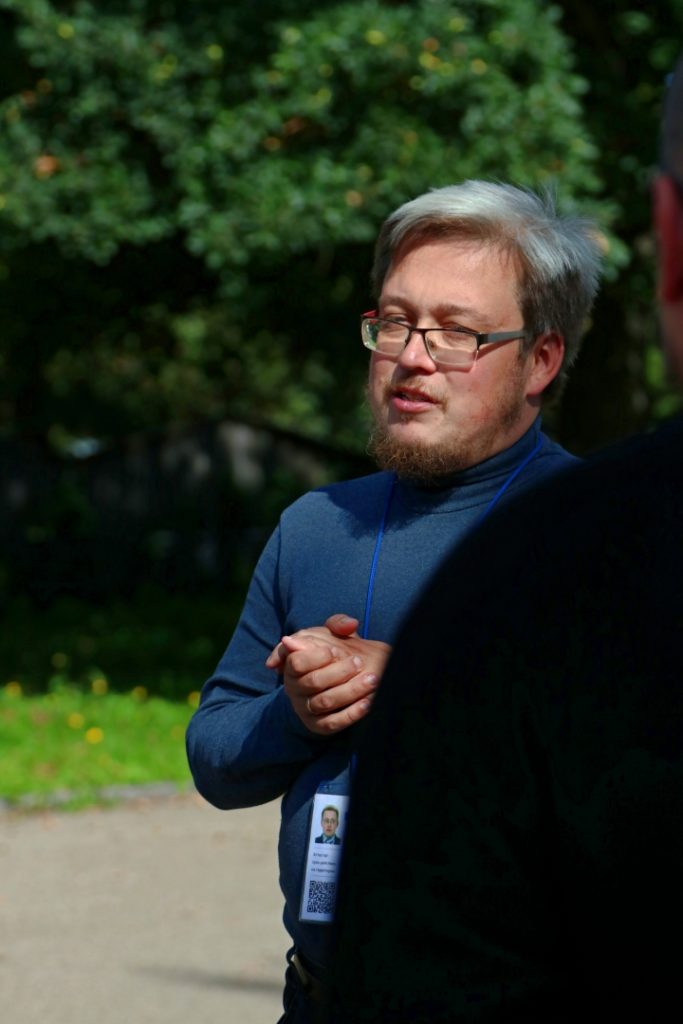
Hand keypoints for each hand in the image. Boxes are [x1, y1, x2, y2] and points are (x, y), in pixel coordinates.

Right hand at [265, 614, 390, 735]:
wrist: (333, 683)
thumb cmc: (331, 654)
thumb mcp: (331, 635)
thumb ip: (338, 624)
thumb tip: (349, 624)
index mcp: (291, 666)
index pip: (296, 662)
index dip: (317, 657)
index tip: (335, 651)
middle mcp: (294, 689)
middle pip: (313, 681)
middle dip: (339, 671)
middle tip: (360, 662)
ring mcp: (305, 709)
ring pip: (325, 702)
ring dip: (350, 691)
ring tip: (373, 680)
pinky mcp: (318, 726)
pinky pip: (333, 723)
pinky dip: (352, 713)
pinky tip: (369, 703)